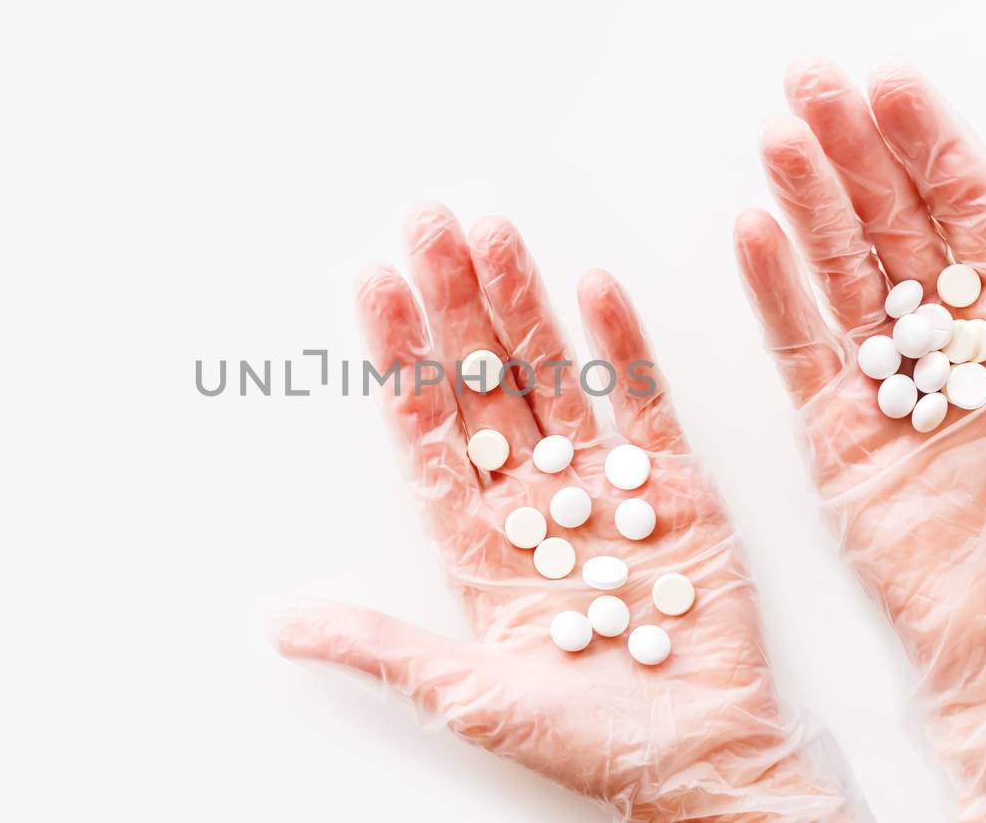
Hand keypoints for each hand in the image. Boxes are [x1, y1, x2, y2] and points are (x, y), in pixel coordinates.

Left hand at [276, 206, 858, 820]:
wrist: (704, 759)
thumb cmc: (587, 741)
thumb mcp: (467, 694)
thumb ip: (378, 647)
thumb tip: (282, 626)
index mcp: (479, 542)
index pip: (428, 429)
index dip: (399, 356)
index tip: (375, 287)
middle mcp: (534, 501)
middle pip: (483, 383)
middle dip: (452, 305)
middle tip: (426, 225)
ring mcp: (603, 485)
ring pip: (552, 376)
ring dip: (522, 305)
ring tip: (492, 233)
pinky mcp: (673, 485)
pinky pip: (641, 401)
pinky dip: (620, 345)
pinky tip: (592, 287)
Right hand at [735, 59, 985, 820]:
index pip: (964, 210)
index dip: (928, 146)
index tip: (892, 87)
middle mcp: (943, 337)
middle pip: (889, 222)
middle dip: (850, 150)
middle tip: (810, 85)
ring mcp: (882, 376)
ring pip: (838, 269)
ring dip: (804, 201)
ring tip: (775, 137)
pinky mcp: (831, 423)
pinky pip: (799, 343)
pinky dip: (774, 289)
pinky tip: (753, 232)